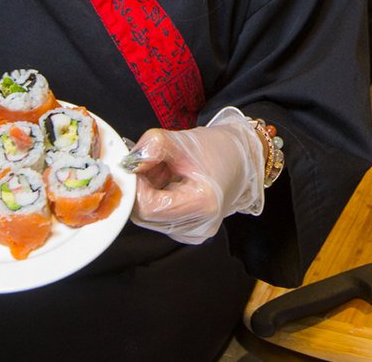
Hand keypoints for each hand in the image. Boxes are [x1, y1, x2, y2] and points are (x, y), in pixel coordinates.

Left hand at [128, 109, 263, 244]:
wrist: (242, 158)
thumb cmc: (219, 149)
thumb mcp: (183, 139)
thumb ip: (153, 146)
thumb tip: (129, 162)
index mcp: (201, 204)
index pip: (147, 207)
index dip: (136, 184)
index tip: (138, 163)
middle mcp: (197, 226)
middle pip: (145, 214)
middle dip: (142, 185)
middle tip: (152, 161)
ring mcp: (193, 232)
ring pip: (149, 216)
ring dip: (149, 191)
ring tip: (165, 169)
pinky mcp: (189, 230)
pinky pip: (159, 217)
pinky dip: (157, 197)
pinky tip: (170, 181)